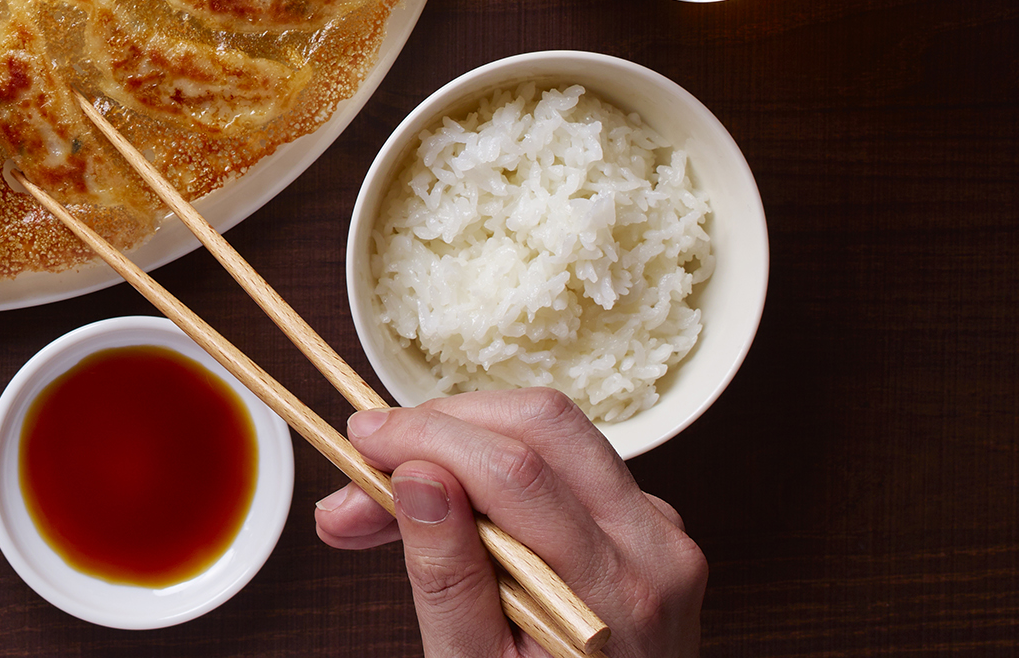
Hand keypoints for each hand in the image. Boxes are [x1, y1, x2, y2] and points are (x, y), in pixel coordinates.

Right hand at [314, 390, 704, 657]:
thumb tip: (415, 476)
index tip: (360, 440)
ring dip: (460, 441)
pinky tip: (445, 508)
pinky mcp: (644, 521)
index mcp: (617, 594)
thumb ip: (448, 577)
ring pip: (553, 431)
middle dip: (441, 425)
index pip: (517, 472)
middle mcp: (654, 548)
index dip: (427, 439)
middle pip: (543, 425)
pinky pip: (563, 460)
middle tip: (367, 466)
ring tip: (388, 495)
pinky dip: (492, 467)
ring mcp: (658, 529)